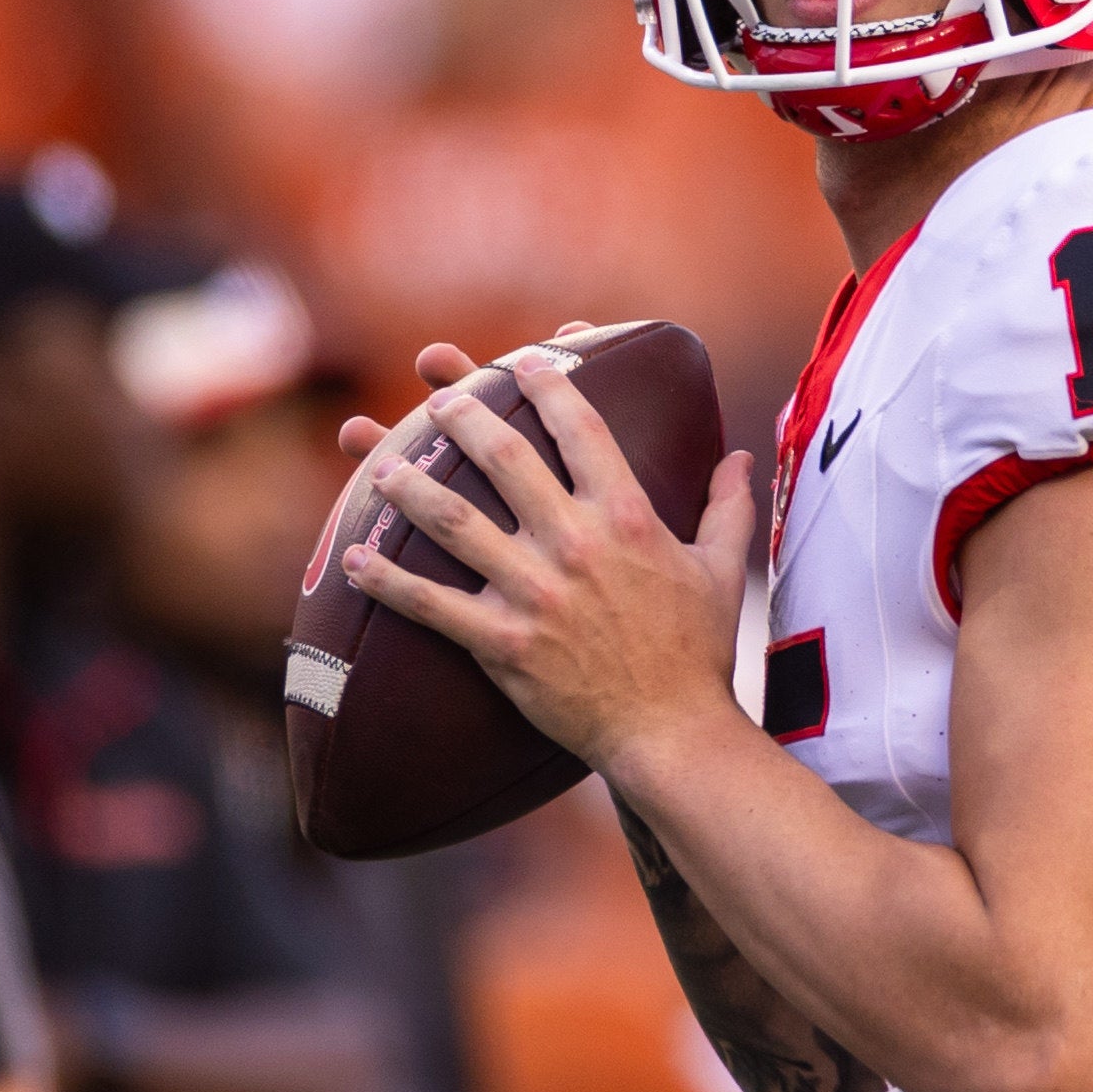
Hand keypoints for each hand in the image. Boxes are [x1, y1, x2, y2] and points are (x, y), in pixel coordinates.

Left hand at [340, 344, 757, 779]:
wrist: (671, 731)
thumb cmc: (698, 652)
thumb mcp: (722, 571)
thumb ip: (727, 506)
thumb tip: (740, 456)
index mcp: (629, 518)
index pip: (582, 429)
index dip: (549, 384)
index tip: (524, 360)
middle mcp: (577, 544)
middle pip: (506, 459)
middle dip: (466, 417)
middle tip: (440, 399)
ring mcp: (535, 593)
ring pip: (455, 523)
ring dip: (411, 486)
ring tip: (380, 463)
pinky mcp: (503, 642)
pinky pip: (431, 605)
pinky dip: (386, 580)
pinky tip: (352, 557)